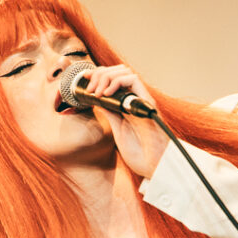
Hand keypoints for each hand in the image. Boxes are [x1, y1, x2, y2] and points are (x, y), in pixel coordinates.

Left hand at [82, 64, 167, 178]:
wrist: (154, 166)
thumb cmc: (140, 154)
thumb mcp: (118, 130)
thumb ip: (110, 113)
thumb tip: (97, 100)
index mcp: (127, 105)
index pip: (113, 80)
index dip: (97, 76)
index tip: (84, 79)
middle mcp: (135, 99)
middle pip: (117, 72)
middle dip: (99, 74)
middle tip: (89, 88)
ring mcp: (141, 100)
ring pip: (124, 72)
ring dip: (106, 76)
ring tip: (97, 92)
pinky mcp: (147, 102)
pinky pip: (133, 80)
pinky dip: (117, 82)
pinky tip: (107, 93)